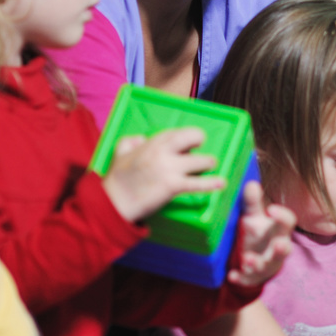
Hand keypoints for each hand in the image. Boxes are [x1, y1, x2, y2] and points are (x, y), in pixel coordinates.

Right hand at [102, 127, 221, 223]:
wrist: (114, 203)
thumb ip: (131, 141)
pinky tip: (221, 182)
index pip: (176, 132)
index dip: (186, 136)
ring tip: (211, 166)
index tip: (190, 142)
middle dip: (200, 140)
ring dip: (209, 163)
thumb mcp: (120, 153)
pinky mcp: (173, 186)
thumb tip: (142, 138)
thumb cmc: (117, 180)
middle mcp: (162, 152)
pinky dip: (212, 183)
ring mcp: (169, 169)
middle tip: (201, 149)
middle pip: (192, 137)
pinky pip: (198, 183)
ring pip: (201, 160)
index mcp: (151, 144)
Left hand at [226, 180, 296, 288]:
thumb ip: (252, 203)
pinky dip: (241, 278)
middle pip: (285, 249)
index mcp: (278, 231)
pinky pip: (249, 280)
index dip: (282, 216)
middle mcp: (276, 248)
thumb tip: (251, 183)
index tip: (272, 209)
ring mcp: (266, 264)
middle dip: (282, 248)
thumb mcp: (254, 217)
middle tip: (279, 244)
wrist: (253, 260)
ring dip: (258, 264)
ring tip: (248, 259)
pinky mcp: (253, 277)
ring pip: (267, 266)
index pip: (288, 222)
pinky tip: (232, 276)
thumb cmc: (257, 234)